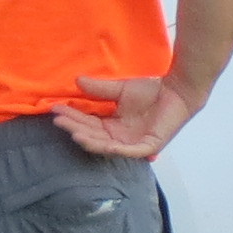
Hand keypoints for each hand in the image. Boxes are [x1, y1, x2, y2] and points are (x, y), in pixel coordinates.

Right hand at [55, 74, 202, 159]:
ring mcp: (133, 145)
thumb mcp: (120, 90)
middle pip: (93, 136)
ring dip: (88, 140)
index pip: (88, 124)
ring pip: (106, 146)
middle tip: (58, 120)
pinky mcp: (147, 147)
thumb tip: (76, 81)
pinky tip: (96, 141)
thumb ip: (99, 89)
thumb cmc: (152, 90)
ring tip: (73, 132)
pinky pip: (126, 151)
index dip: (72, 117)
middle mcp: (120, 138)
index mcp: (113, 126)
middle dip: (75, 128)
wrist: (177, 90)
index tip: (55, 108)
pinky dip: (111, 147)